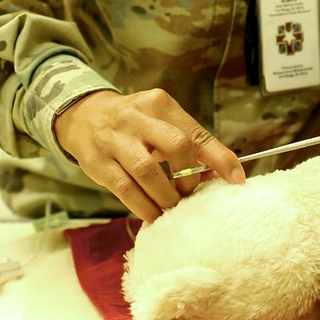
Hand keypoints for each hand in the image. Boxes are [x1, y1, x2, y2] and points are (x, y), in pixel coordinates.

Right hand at [54, 88, 243, 221]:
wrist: (82, 116)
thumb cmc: (134, 124)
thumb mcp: (159, 122)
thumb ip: (188, 145)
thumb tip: (220, 176)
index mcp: (159, 104)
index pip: (196, 132)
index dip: (219, 157)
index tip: (237, 179)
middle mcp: (137, 118)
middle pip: (176, 146)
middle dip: (189, 176)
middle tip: (189, 193)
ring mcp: (115, 139)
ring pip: (148, 171)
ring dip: (167, 196)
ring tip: (173, 207)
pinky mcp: (98, 162)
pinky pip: (125, 189)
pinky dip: (144, 207)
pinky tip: (154, 215)